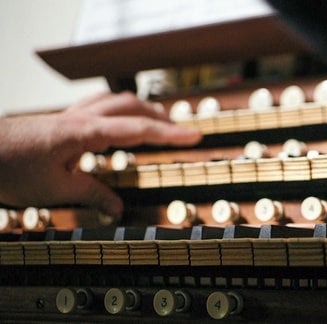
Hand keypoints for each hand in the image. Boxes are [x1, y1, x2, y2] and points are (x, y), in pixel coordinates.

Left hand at [0, 92, 201, 216]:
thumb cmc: (9, 168)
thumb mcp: (55, 189)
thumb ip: (92, 195)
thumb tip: (117, 208)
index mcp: (85, 133)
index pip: (139, 129)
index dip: (170, 133)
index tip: (195, 135)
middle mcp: (80, 117)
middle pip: (131, 106)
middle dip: (160, 117)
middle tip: (180, 132)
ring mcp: (70, 114)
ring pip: (115, 99)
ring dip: (140, 108)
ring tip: (156, 122)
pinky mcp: (60, 118)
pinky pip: (98, 104)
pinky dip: (117, 108)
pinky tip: (116, 120)